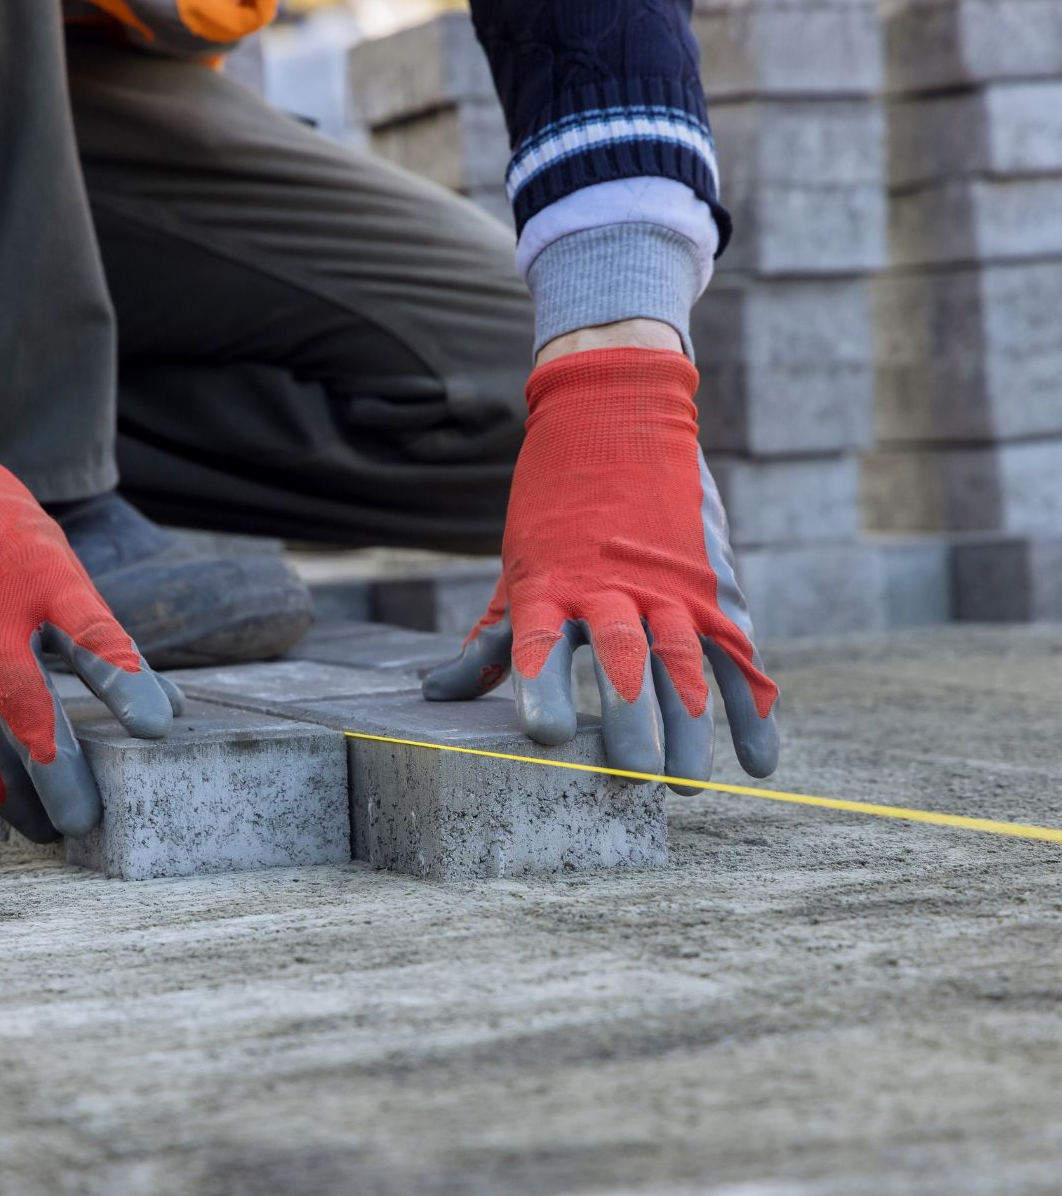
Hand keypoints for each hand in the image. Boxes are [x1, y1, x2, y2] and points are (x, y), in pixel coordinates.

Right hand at [0, 410, 180, 840]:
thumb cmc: (12, 540)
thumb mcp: (65, 567)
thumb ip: (106, 637)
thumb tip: (168, 708)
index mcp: (46, 580)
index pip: (93, 634)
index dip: (125, 681)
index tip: (156, 728)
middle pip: (22, 697)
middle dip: (53, 763)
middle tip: (83, 819)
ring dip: (3, 781)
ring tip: (37, 824)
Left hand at [422, 347, 778, 791]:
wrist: (616, 413)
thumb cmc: (553, 506)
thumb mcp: (517, 568)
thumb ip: (490, 640)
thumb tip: (438, 695)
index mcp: (553, 582)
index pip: (542, 643)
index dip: (542, 690)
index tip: (544, 737)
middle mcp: (612, 584)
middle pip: (624, 659)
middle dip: (631, 721)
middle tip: (634, 777)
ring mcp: (669, 583)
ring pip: (684, 659)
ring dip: (690, 725)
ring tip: (686, 782)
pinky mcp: (711, 585)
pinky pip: (738, 652)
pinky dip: (754, 708)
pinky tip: (758, 760)